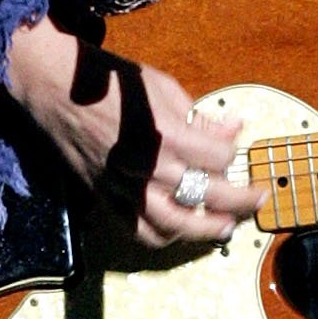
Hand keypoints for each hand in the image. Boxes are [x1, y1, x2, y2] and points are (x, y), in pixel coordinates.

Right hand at [5, 13, 267, 249]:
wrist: (57, 88)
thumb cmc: (112, 81)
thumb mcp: (164, 88)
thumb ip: (200, 118)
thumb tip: (233, 130)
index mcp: (169, 136)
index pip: (220, 157)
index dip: (234, 152)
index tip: (234, 146)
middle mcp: (151, 168)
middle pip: (210, 195)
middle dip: (242, 201)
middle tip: (260, 200)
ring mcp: (128, 189)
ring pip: (176, 225)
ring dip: (207, 230)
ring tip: (226, 228)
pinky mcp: (107, 198)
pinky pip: (139, 230)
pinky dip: (164, 237)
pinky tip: (179, 232)